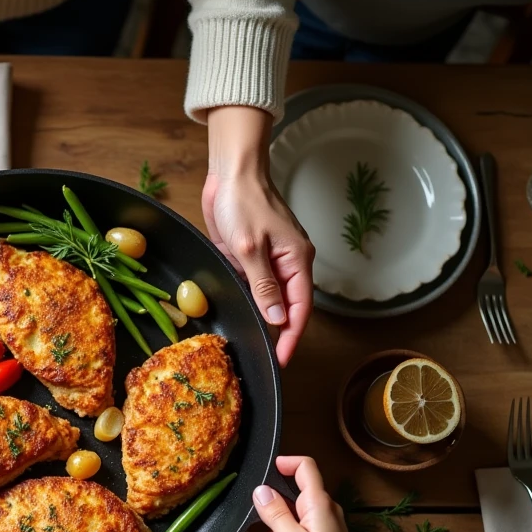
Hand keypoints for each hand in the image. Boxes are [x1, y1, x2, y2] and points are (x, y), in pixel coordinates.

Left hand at [203, 106, 313, 366]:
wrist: (230, 171)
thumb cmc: (243, 201)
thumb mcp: (249, 248)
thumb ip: (264, 285)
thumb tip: (279, 318)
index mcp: (297, 260)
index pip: (300, 308)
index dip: (293, 336)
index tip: (282, 359)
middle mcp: (288, 263)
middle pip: (288, 306)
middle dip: (278, 331)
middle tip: (264, 355)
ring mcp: (270, 259)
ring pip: (270, 296)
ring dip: (261, 313)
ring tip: (251, 338)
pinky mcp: (253, 254)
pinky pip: (255, 283)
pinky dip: (248, 295)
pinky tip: (238, 307)